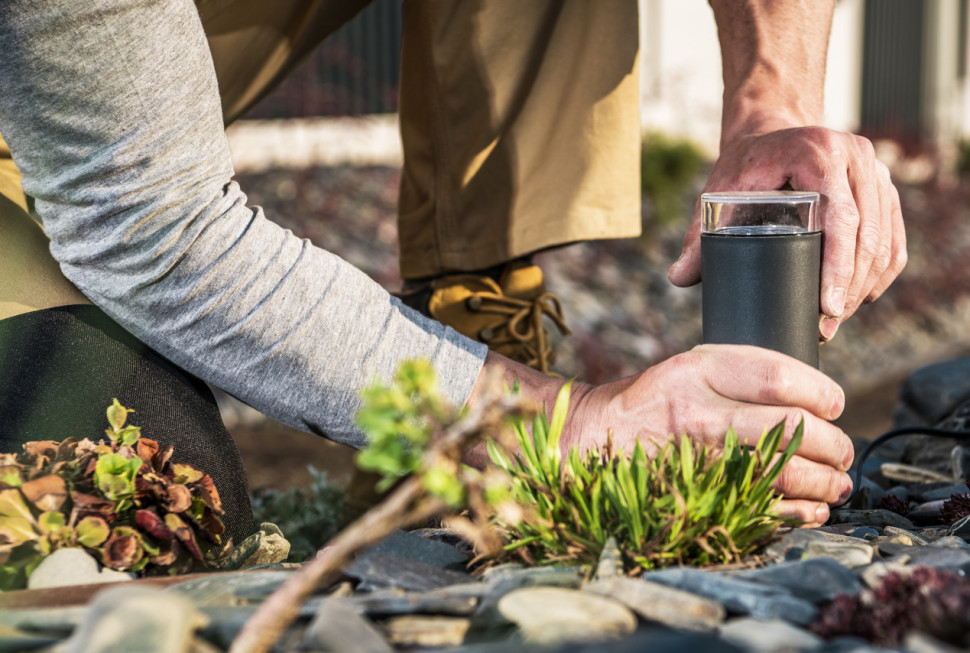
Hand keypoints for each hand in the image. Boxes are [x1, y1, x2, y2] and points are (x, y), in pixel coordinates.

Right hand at [564, 344, 853, 525]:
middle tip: (842, 450)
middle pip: (790, 426)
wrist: (593, 438)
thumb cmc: (652, 401)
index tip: (834, 404)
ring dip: (825, 481)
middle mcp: (696, 411)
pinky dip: (800, 513)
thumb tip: (813, 394)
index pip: (779, 377)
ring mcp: (695, 457)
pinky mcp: (694, 494)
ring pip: (783, 472)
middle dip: (833, 443)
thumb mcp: (687, 366)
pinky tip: (812, 508)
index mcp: (696, 370)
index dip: (822, 393)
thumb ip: (741, 372)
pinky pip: (764, 510)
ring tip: (836, 482)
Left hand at [668, 125, 906, 340]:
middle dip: (850, 287)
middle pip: (868, 234)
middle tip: (828, 325)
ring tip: (838, 319)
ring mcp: (876, 171)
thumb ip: (700, 234)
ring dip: (866, 284)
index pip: (840, 217)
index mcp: (819, 153)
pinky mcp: (884, 188)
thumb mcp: (719, 192)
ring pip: (885, 239)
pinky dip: (882, 270)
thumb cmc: (744, 164)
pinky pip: (894, 236)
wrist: (771, 133)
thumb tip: (678, 278)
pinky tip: (863, 296)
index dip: (838, 267)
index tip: (827, 308)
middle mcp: (857, 157)